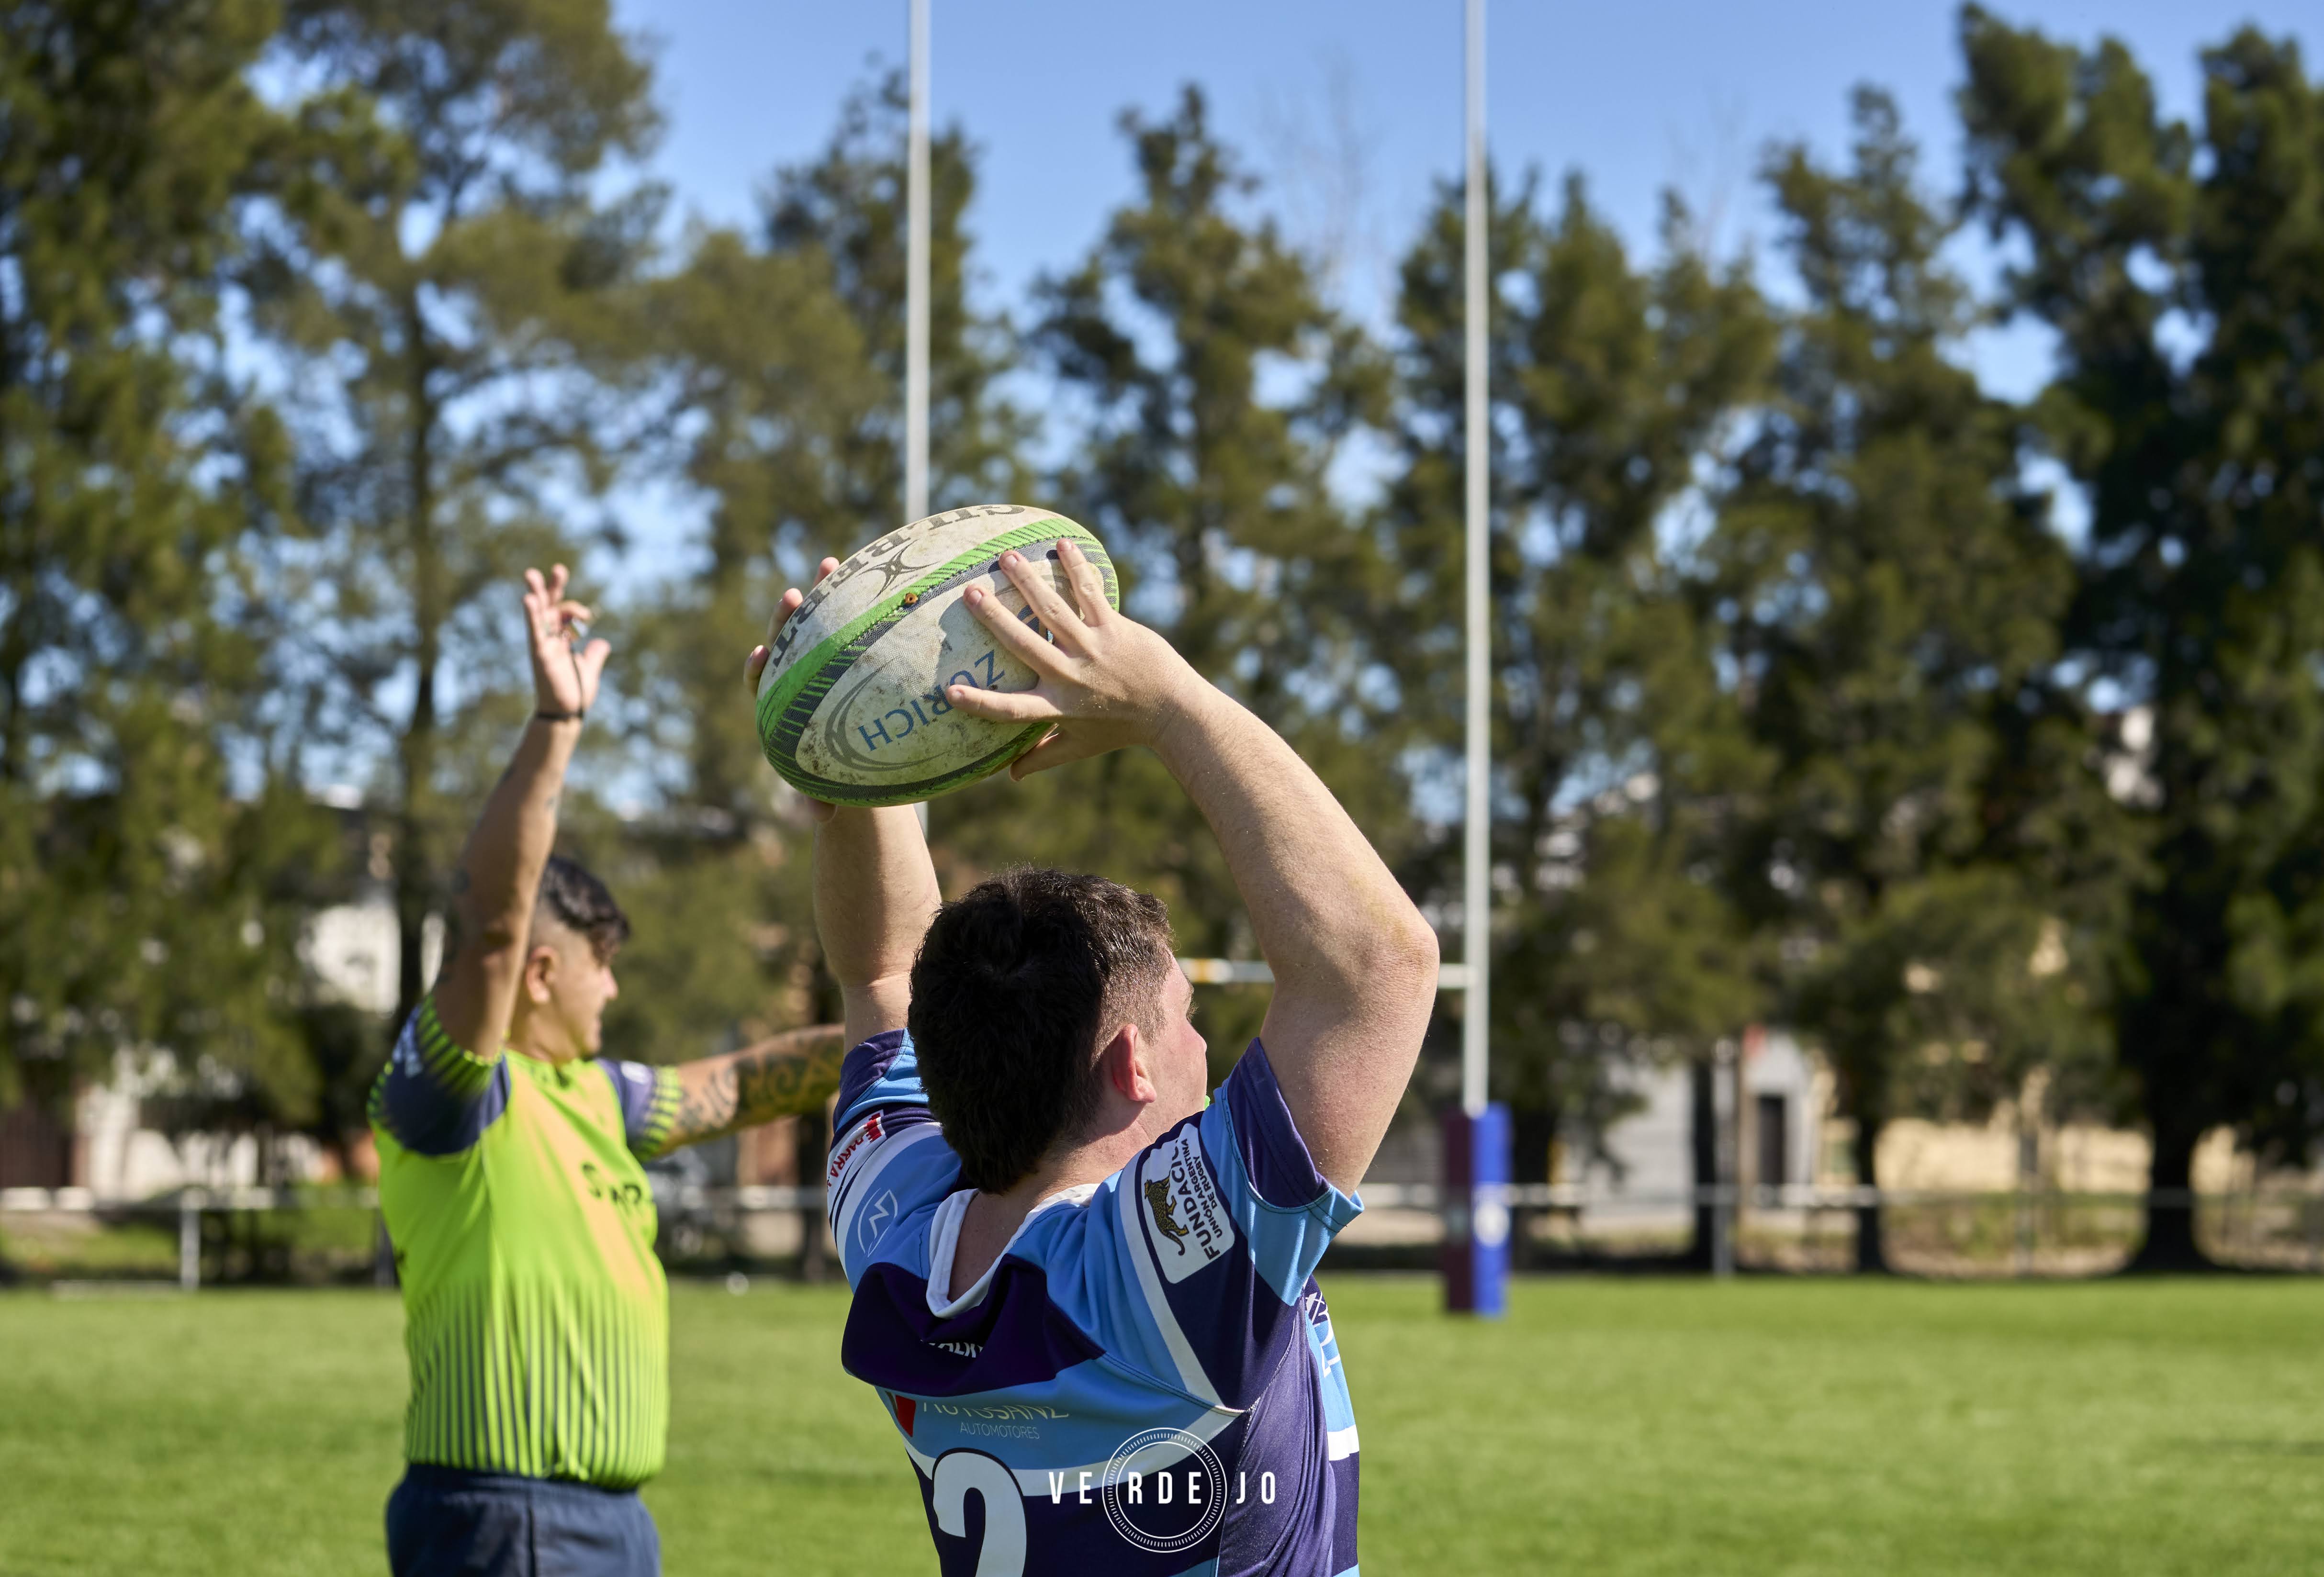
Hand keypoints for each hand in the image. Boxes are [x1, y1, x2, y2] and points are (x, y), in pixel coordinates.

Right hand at [524, 565, 609, 717]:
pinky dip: (532, 616)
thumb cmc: (574, 693)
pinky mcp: (539, 654)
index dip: (573, 608)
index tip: (587, 616)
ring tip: (531, 575)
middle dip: (552, 587)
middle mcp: (550, 638)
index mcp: (561, 639)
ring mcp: (543, 644)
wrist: (568, 713)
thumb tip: (602, 643)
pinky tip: (528, 599)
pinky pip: (534, 631)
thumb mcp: (589, 669)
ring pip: (538, 614)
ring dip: (536, 594)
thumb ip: (594, 655)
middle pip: (549, 606)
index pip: (563, 613)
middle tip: (558, 569)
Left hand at [745, 556, 840, 819]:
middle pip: (785, 642)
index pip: (760, 682)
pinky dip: (857, 599)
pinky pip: (853, 621)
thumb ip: (820, 799)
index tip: (760, 656)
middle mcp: (799, 675)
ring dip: (822, 592)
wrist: (863, 759)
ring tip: (829, 563)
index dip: (758, 668)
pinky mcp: (852, 648)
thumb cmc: (841, 779)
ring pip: (818, 622)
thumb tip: (817, 817)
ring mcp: (825, 657)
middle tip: (791, 597)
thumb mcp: (831, 789)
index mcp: (783, 705)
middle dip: (786, 619)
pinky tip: (874, 575)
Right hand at [947, 538, 1202, 778]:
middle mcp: (1071, 675)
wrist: (1172, 710)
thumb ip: (1043, 756)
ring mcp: (1093, 648)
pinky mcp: (1115, 628)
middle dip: (995, 618)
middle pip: (1025, 644)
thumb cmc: (1122, 728)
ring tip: (1006, 558)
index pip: (1011, 709)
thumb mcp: (1080, 746)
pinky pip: (1090, 593)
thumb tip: (1009, 775)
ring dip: (1028, 581)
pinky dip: (1076, 568)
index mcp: (1058, 706)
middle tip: (969, 593)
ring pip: (1054, 610)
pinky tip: (1060, 544)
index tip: (949, 691)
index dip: (980, 702)